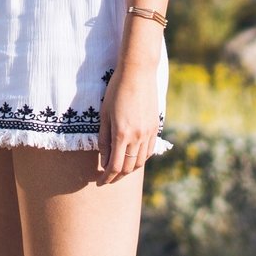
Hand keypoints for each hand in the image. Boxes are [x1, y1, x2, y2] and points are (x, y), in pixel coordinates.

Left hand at [97, 34, 163, 183]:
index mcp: (121, 134)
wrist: (138, 73)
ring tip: (119, 171)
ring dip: (129, 170)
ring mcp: (148, 133)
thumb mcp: (104, 115)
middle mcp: (137, 136)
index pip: (115, 166)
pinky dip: (140, 159)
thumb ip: (104, 139)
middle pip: (128, 168)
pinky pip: (149, 151)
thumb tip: (104, 160)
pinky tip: (133, 158)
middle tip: (107, 179)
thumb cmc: (116, 91)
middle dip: (116, 177)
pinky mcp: (155, 128)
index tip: (100, 182)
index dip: (106, 178)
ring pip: (140, 161)